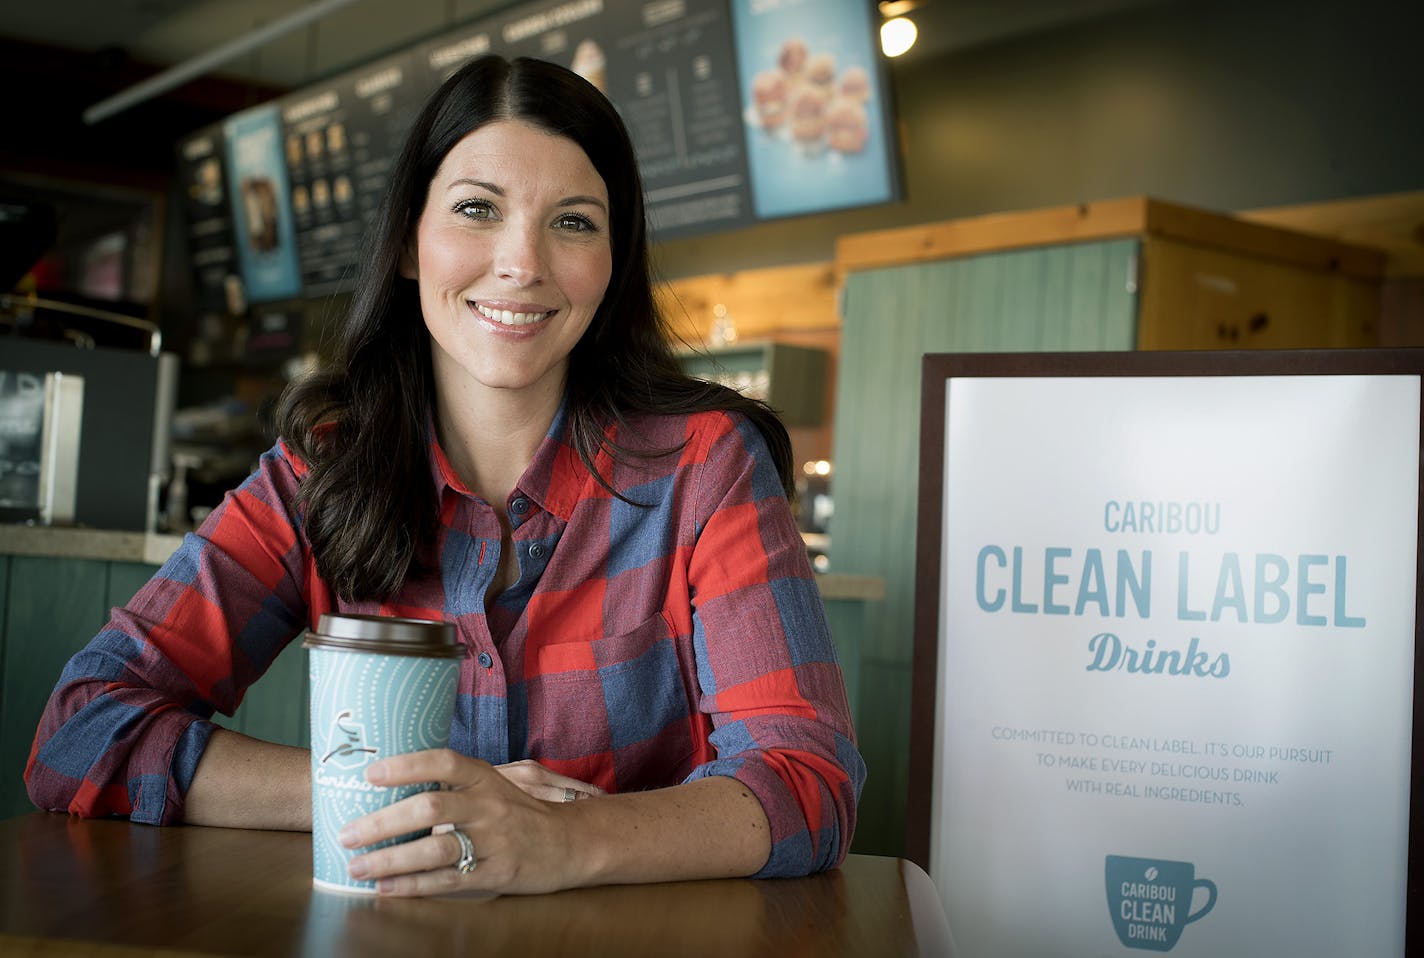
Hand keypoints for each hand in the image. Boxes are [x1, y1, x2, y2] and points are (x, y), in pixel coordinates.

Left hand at [337, 749, 594, 895]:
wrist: (571, 843)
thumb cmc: (522, 813)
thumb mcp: (495, 785)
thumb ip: (456, 785)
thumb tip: (397, 784)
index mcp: (486, 778)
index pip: (444, 762)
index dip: (407, 765)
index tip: (371, 774)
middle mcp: (490, 805)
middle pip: (431, 809)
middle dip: (383, 822)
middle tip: (346, 832)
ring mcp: (495, 841)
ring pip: (435, 850)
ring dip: (390, 859)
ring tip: (356, 866)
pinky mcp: (497, 873)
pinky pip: (449, 881)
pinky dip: (413, 886)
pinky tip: (386, 887)